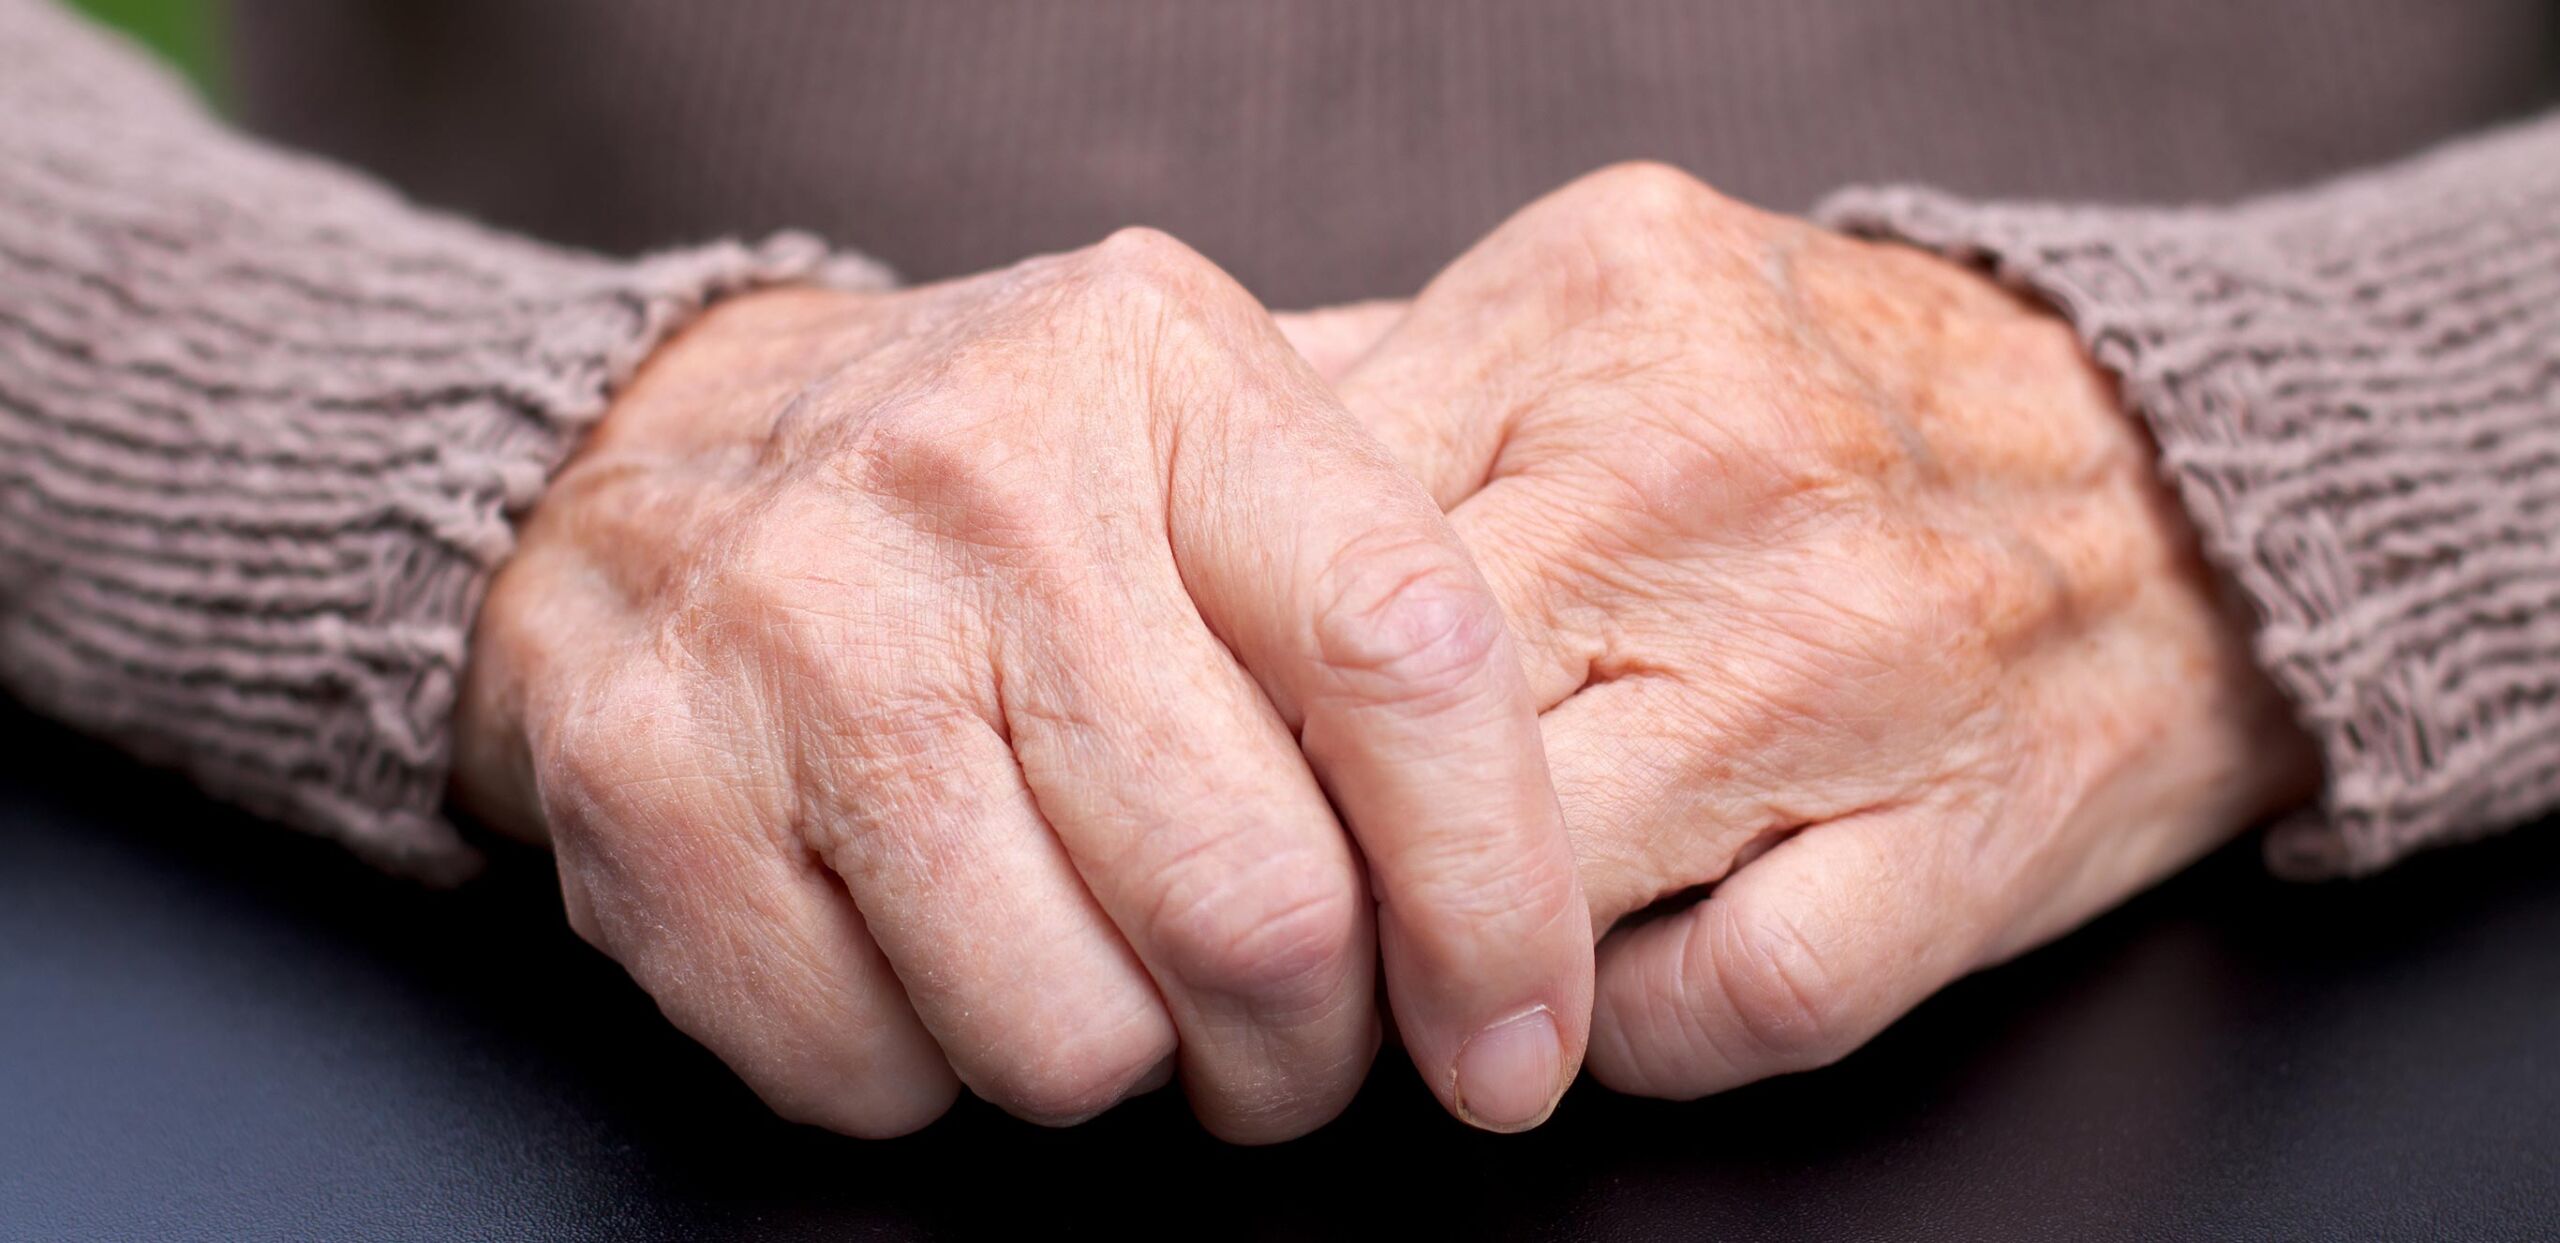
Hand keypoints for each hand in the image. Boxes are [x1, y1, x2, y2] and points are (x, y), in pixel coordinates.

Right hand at [451, 230, 1591, 1139]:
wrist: (643, 462)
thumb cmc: (993, 486)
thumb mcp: (1199, 428)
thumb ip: (1383, 577)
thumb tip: (1573, 853)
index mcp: (1159, 370)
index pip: (1405, 655)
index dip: (1496, 899)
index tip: (1513, 1039)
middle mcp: (976, 485)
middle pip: (1256, 906)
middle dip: (1310, 1051)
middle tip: (1292, 1038)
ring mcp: (797, 640)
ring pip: (1072, 1038)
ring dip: (1124, 1068)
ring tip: (1094, 962)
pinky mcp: (657, 795)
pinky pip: (881, 1077)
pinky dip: (935, 1076)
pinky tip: (927, 952)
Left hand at [1287, 166, 2317, 1098]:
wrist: (2184, 481)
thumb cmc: (1839, 407)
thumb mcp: (1609, 301)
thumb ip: (1395, 378)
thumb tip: (1175, 502)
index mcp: (1592, 314)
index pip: (1305, 537)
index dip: (1221, 686)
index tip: (1203, 760)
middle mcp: (1711, 476)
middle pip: (1391, 721)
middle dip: (1308, 841)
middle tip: (1282, 893)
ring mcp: (1844, 670)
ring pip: (1524, 880)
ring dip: (1446, 958)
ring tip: (1431, 952)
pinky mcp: (1954, 843)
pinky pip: (1713, 1008)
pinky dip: (1626, 1035)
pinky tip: (1604, 990)